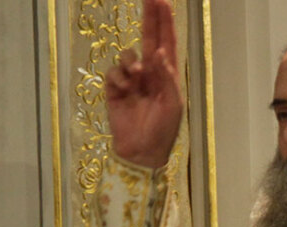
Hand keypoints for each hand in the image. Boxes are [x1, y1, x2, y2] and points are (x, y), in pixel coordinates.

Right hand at [106, 0, 182, 168]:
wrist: (142, 151)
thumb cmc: (163, 130)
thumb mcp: (173, 104)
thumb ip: (167, 77)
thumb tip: (161, 53)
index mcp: (168, 75)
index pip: (167, 42)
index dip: (164, 22)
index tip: (162, 2)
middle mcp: (150, 73)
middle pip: (148, 38)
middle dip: (149, 18)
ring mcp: (132, 80)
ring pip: (128, 55)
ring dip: (130, 60)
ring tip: (136, 76)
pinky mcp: (115, 89)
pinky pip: (114, 73)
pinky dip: (119, 77)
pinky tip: (124, 89)